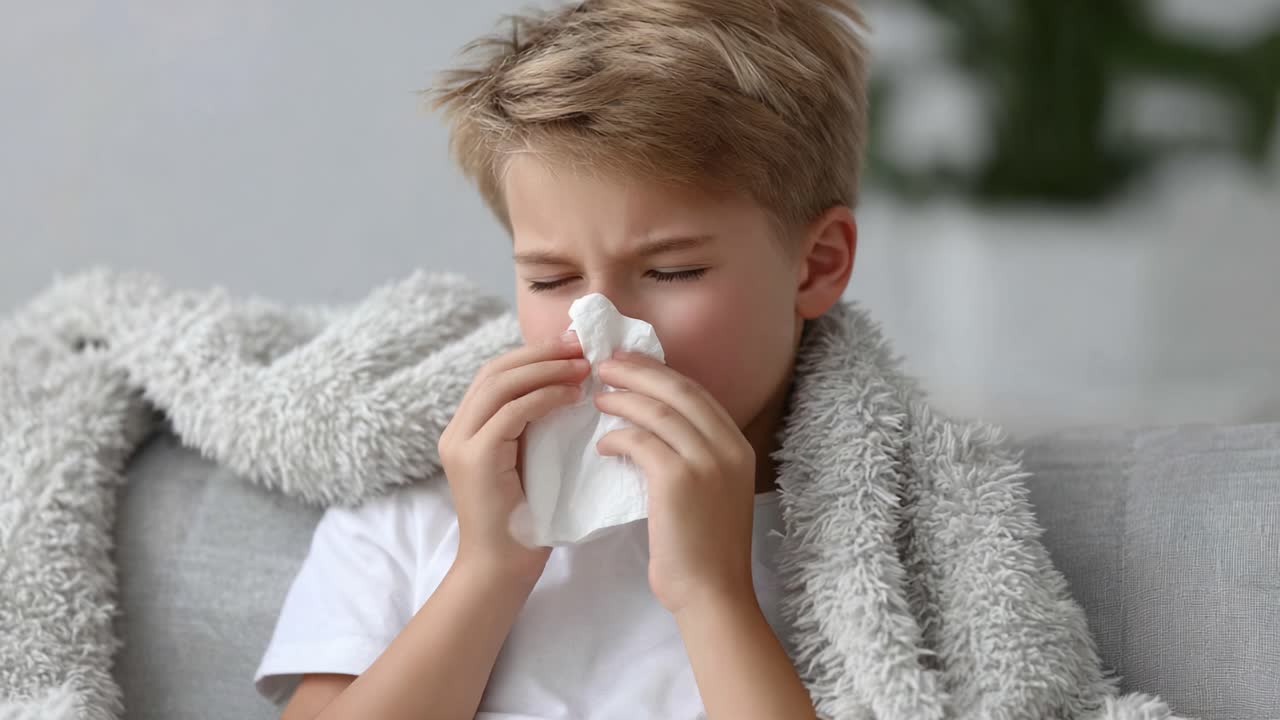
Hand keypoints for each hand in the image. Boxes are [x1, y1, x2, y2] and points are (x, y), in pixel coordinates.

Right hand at [437, 331, 587, 580]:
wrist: (500, 569)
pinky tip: (574, 397)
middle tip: (582, 345)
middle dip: (541, 353)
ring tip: (584, 367)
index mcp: (465, 429)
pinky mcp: (476, 457)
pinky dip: (545, 397)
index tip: (574, 346)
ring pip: (501, 384)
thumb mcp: (530, 462)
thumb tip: (571, 385)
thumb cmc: (524, 523)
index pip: (496, 374)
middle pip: (495, 371)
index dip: (534, 354)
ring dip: (546, 370)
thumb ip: (535, 427)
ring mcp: (461, 443)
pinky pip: (512, 411)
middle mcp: (456, 431)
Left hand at [593, 351, 757, 614]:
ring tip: (597, 396)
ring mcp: (706, 461)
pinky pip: (640, 442)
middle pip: (678, 390)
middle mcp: (727, 447)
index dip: (660, 372)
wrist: (710, 592)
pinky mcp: (678, 480)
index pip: (696, 393)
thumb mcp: (713, 491)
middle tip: (605, 364)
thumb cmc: (704, 549)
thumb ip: (694, 456)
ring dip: (622, 398)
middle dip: (638, 371)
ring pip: (657, 410)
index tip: (631, 362)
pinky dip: (617, 437)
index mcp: (737, 447)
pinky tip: (602, 444)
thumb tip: (654, 424)